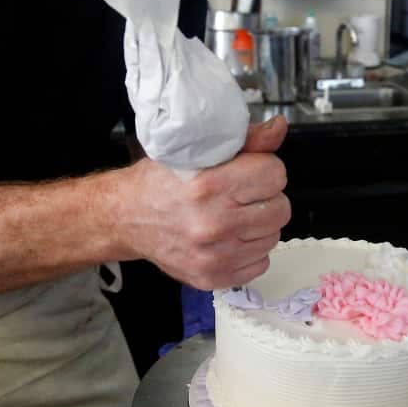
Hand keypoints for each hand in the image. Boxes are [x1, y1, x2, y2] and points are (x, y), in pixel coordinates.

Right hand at [113, 116, 289, 289]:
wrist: (127, 217)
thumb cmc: (160, 181)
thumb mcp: (196, 150)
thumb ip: (244, 140)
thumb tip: (278, 128)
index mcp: (210, 186)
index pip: (275, 174)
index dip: (265, 168)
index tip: (251, 170)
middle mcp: (213, 224)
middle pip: (280, 208)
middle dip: (266, 196)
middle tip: (243, 193)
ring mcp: (214, 256)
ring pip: (273, 237)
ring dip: (259, 224)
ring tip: (234, 214)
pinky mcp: (213, 278)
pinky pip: (260, 263)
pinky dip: (250, 249)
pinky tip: (230, 236)